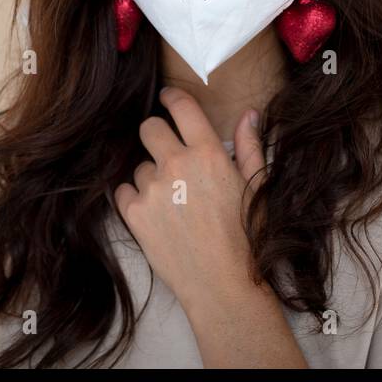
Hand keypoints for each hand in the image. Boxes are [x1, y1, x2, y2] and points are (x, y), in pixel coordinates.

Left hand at [113, 86, 268, 312]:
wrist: (224, 285)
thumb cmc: (248, 238)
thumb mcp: (257, 187)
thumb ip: (249, 146)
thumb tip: (249, 114)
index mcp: (209, 153)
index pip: (181, 107)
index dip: (171, 97)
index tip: (168, 97)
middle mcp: (177, 165)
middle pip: (149, 128)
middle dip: (156, 135)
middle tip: (167, 152)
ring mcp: (153, 190)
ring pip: (139, 166)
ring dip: (151, 176)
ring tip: (173, 201)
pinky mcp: (135, 215)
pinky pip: (124, 192)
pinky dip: (136, 199)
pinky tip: (156, 215)